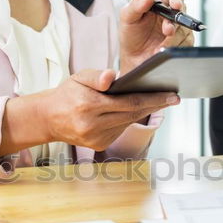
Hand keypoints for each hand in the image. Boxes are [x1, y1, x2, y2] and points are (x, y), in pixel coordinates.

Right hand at [0, 70, 179, 153]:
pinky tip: (133, 111)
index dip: (154, 99)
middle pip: (133, 114)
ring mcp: (96, 139)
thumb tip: (113, 77)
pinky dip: (128, 120)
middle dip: (155, 105)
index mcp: (88, 106)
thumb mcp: (79, 77)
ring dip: (142, 112)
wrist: (49, 118)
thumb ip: (97, 76)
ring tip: (157, 100)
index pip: (129, 102)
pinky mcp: (99, 146)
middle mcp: (93, 126)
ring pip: (128, 123)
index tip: (172, 96)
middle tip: (173, 97)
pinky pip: (120, 130)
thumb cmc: (67, 94)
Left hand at [119, 0, 194, 73]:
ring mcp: (178, 29)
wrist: (133, 57)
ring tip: (159, 47)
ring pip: (184, 31)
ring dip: (172, 40)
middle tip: (167, 31)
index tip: (175, 5)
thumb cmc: (131, 35)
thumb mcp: (127, 17)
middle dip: (174, 23)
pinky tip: (162, 50)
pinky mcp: (182, 42)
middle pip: (181, 13)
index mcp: (160, 3)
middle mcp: (171, 14)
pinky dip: (173, 48)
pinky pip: (185, 44)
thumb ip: (135, 5)